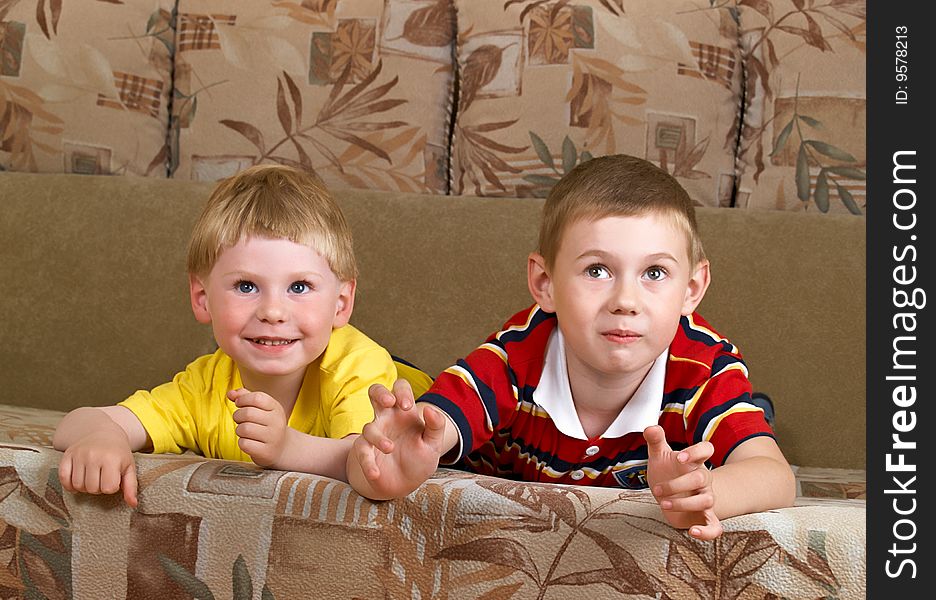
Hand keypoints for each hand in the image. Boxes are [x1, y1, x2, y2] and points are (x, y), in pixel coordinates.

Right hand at [58, 426, 137, 506]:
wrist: (103, 432)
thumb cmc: (118, 453)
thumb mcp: (129, 467)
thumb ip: (131, 487)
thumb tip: (133, 505)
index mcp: (112, 459)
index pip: (108, 488)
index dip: (112, 487)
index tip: (113, 479)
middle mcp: (94, 456)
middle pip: (92, 489)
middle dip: (98, 488)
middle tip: (102, 478)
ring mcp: (79, 455)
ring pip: (78, 486)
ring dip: (85, 487)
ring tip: (92, 478)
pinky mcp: (67, 455)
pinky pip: (63, 478)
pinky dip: (69, 484)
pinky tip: (78, 480)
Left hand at [230, 388, 289, 467]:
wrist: (282, 448)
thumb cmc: (266, 425)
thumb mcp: (260, 408)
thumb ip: (245, 397)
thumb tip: (230, 393)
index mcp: (276, 408)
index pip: (257, 397)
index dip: (243, 399)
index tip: (239, 403)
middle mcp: (277, 422)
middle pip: (248, 413)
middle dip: (237, 416)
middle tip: (240, 420)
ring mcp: (273, 438)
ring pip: (244, 429)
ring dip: (239, 430)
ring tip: (245, 432)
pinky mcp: (266, 452)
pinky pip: (244, 444)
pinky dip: (242, 443)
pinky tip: (249, 442)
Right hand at [349, 379, 447, 499]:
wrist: (406, 484)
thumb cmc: (419, 459)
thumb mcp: (433, 444)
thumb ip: (436, 426)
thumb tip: (431, 409)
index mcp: (404, 412)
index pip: (400, 388)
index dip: (402, 391)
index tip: (407, 406)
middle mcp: (387, 418)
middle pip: (375, 392)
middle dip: (380, 393)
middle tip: (389, 402)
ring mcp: (375, 434)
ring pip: (368, 427)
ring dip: (378, 438)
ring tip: (390, 449)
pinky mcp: (365, 451)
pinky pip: (361, 451)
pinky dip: (367, 462)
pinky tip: (375, 472)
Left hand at [643, 425, 722, 539]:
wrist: (670, 494)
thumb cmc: (667, 471)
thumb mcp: (659, 455)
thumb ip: (656, 440)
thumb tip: (651, 427)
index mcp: (693, 461)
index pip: (707, 449)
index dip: (697, 452)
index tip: (681, 458)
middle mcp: (703, 479)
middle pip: (701, 477)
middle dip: (678, 484)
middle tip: (657, 489)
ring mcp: (705, 498)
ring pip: (706, 501)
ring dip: (683, 503)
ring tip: (663, 504)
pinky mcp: (704, 517)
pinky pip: (715, 527)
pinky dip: (707, 532)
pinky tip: (692, 532)